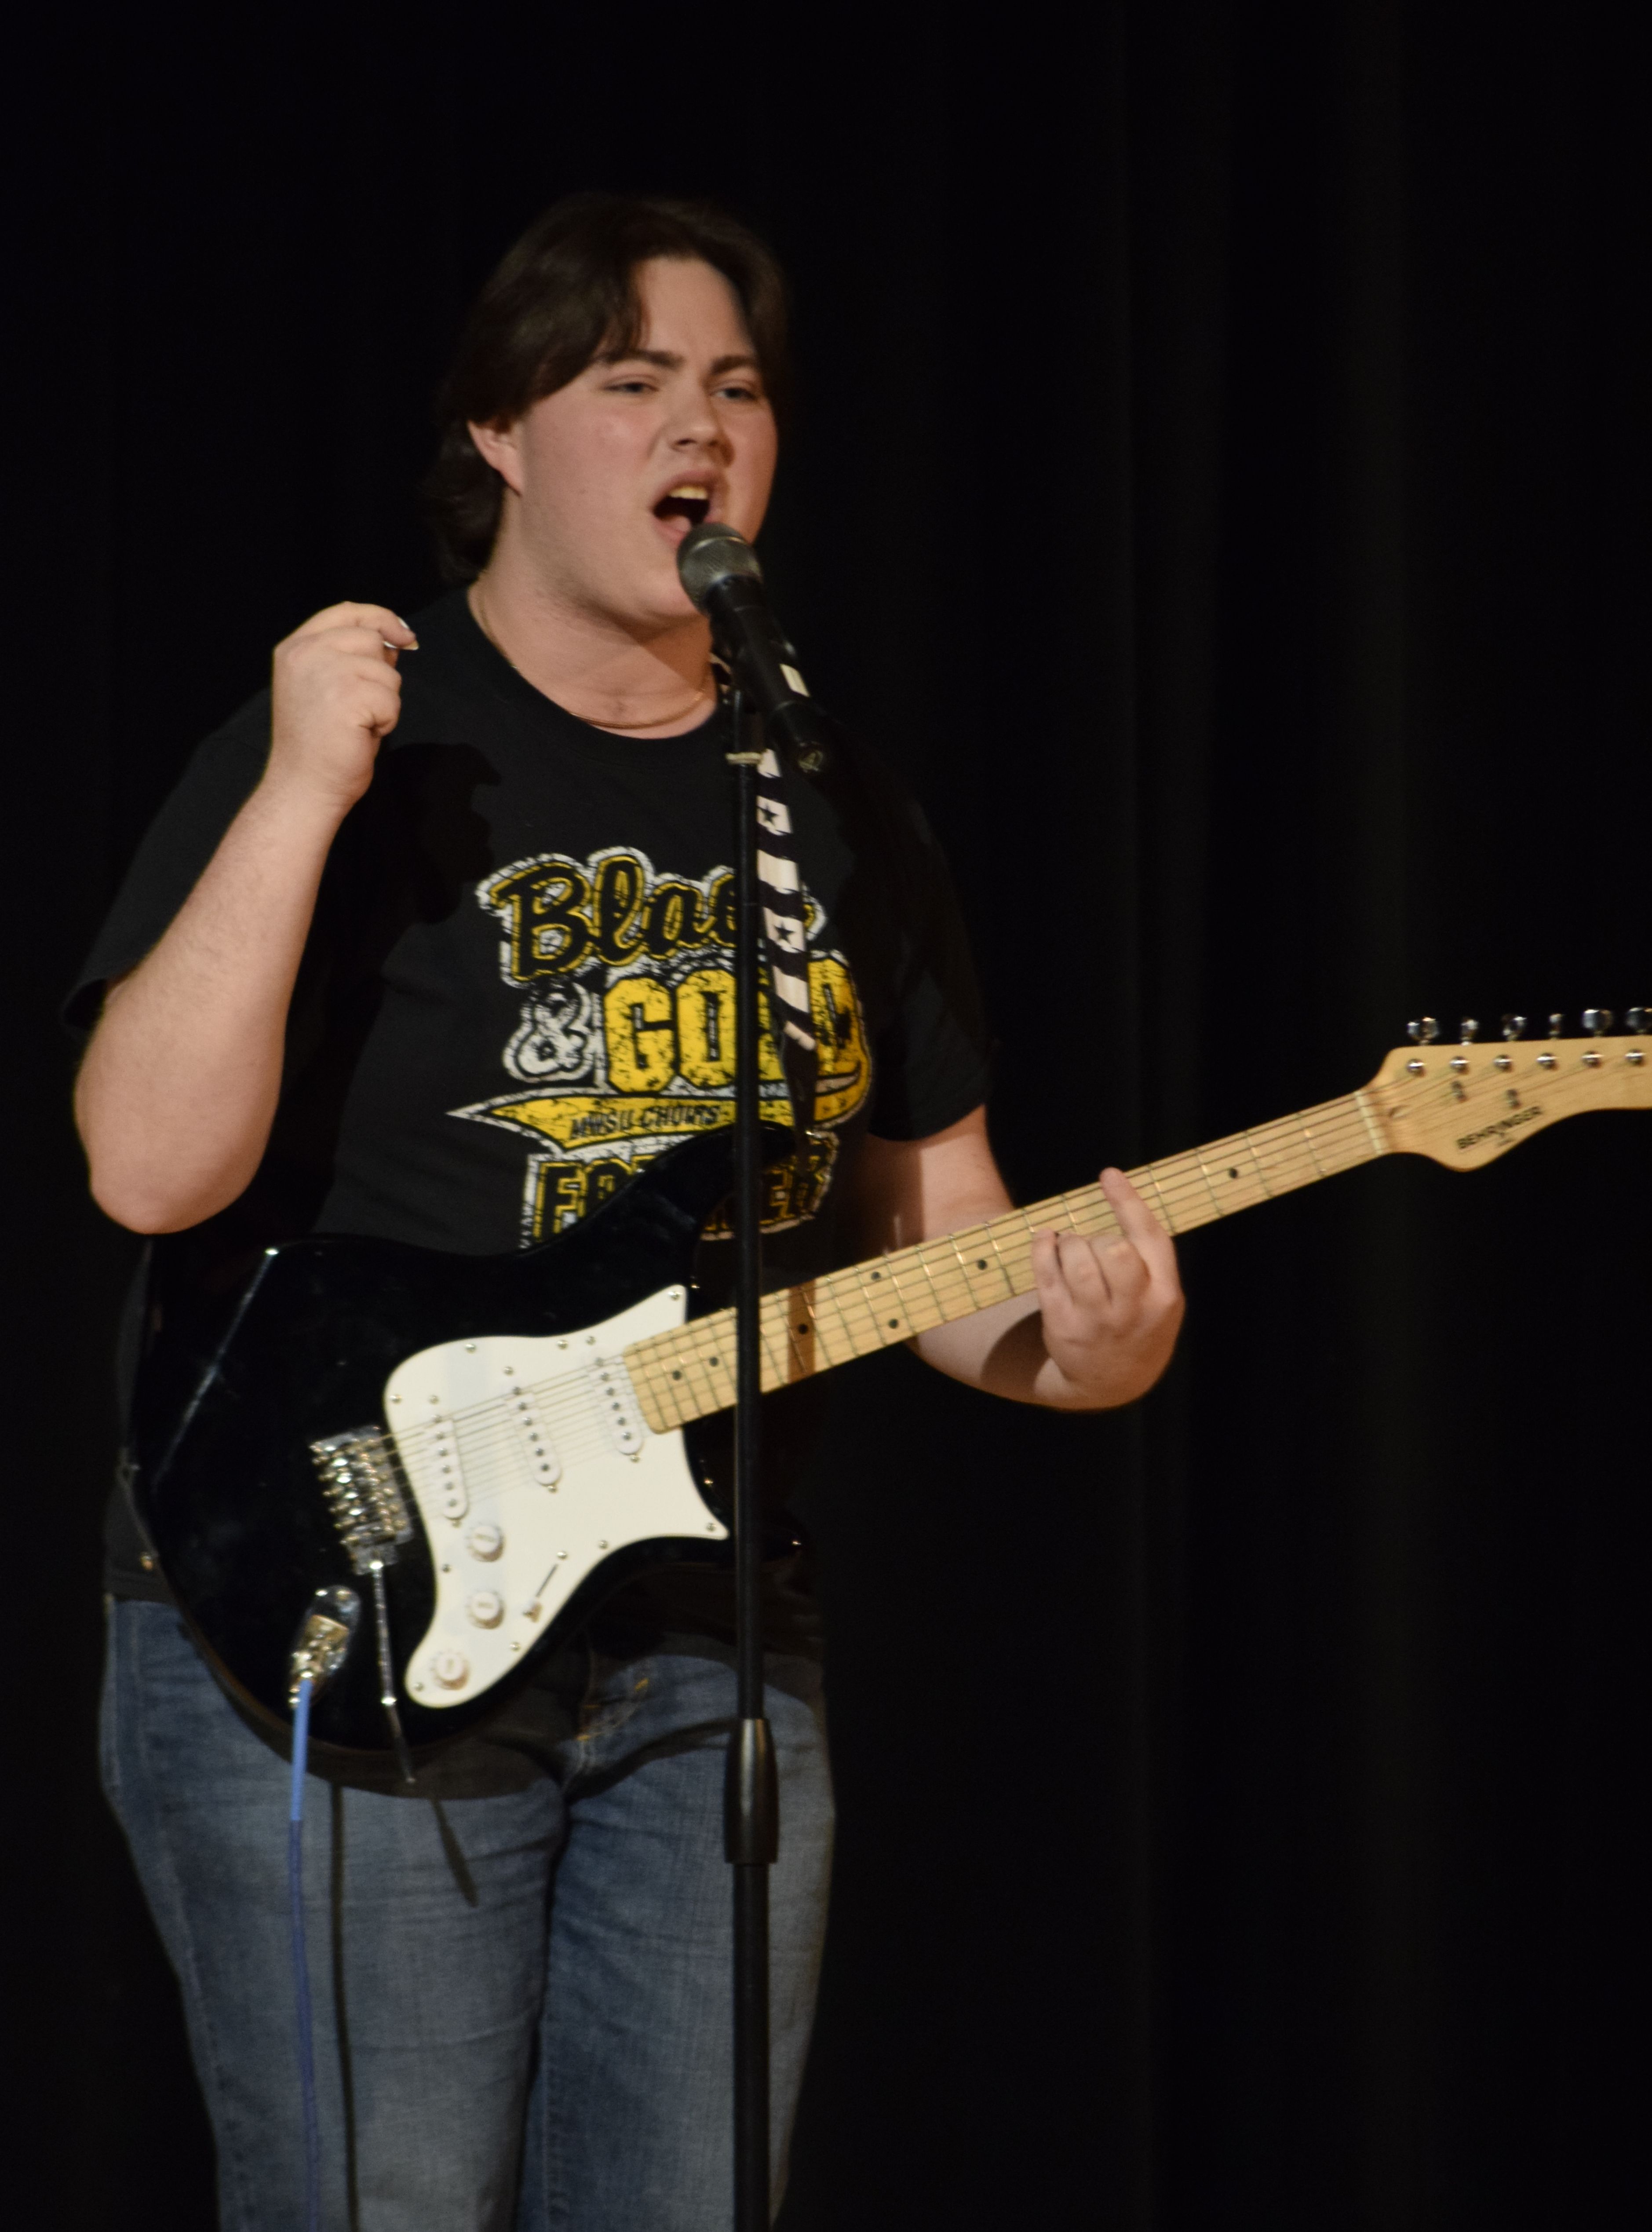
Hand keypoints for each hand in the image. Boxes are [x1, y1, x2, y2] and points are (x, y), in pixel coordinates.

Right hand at [266, 602, 416, 815]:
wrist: (304, 786)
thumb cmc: (319, 744)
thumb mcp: (330, 687)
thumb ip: (354, 658)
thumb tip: (395, 638)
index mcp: (295, 647)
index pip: (346, 612)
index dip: (381, 618)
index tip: (404, 635)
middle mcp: (306, 653)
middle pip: (371, 639)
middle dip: (379, 674)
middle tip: (358, 708)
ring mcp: (325, 671)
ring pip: (387, 672)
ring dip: (384, 701)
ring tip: (356, 724)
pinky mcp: (347, 695)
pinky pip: (391, 699)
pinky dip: (386, 721)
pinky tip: (361, 734)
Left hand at [1030, 1167, 1183, 1406]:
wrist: (1114, 1381)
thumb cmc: (1138, 1323)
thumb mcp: (1160, 1297)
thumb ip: (1149, 1258)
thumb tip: (1120, 1195)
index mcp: (1164, 1295)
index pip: (1149, 1239)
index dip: (1128, 1202)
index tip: (1108, 1174)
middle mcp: (1133, 1309)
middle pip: (1113, 1249)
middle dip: (1098, 1236)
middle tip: (1092, 1243)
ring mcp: (1097, 1320)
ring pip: (1079, 1262)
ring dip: (1069, 1242)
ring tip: (1068, 1246)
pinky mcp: (1063, 1326)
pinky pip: (1048, 1277)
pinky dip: (1043, 1249)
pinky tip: (1044, 1240)